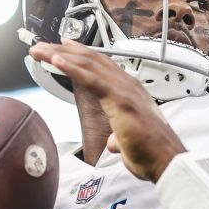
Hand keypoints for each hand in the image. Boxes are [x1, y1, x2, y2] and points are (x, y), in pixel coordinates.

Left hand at [28, 40, 184, 181]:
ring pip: (89, 64)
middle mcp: (129, 85)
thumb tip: (114, 142)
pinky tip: (56, 61)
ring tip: (40, 51)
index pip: (102, 65)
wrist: (167, 162)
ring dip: (61, 55)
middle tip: (41, 46)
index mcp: (131, 91)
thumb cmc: (152, 153)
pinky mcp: (120, 99)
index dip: (81, 54)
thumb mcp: (128, 141)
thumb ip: (119, 137)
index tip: (63, 46)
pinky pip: (92, 79)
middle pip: (91, 60)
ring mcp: (125, 90)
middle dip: (63, 51)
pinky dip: (73, 68)